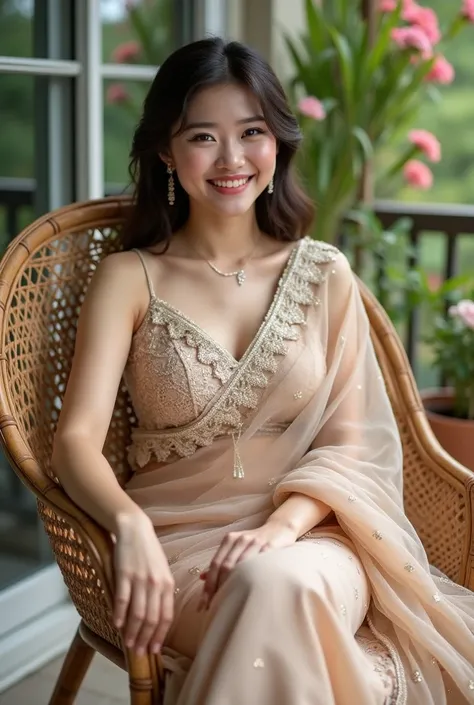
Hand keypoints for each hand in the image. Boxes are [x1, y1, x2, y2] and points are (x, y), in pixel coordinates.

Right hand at [112, 510, 173, 654]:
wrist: (134, 529)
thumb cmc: (148, 551)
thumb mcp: (162, 570)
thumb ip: (162, 590)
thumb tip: (158, 616)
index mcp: (168, 583)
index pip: (166, 616)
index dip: (160, 635)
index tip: (155, 650)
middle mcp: (156, 583)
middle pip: (151, 619)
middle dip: (146, 639)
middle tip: (139, 652)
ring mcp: (140, 579)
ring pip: (137, 614)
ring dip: (132, 632)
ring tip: (128, 644)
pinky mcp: (124, 574)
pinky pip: (122, 600)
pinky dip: (120, 616)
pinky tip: (116, 625)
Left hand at [198, 522, 296, 610]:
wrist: (279, 528)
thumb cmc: (255, 541)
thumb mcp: (236, 547)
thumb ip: (221, 560)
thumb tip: (202, 577)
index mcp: (229, 539)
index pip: (215, 564)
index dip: (208, 585)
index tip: (203, 605)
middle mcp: (241, 539)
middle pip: (225, 566)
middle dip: (217, 589)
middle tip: (213, 608)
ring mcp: (256, 542)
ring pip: (241, 566)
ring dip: (234, 587)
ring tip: (229, 605)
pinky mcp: (271, 546)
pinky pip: (260, 564)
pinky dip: (253, 579)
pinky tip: (251, 592)